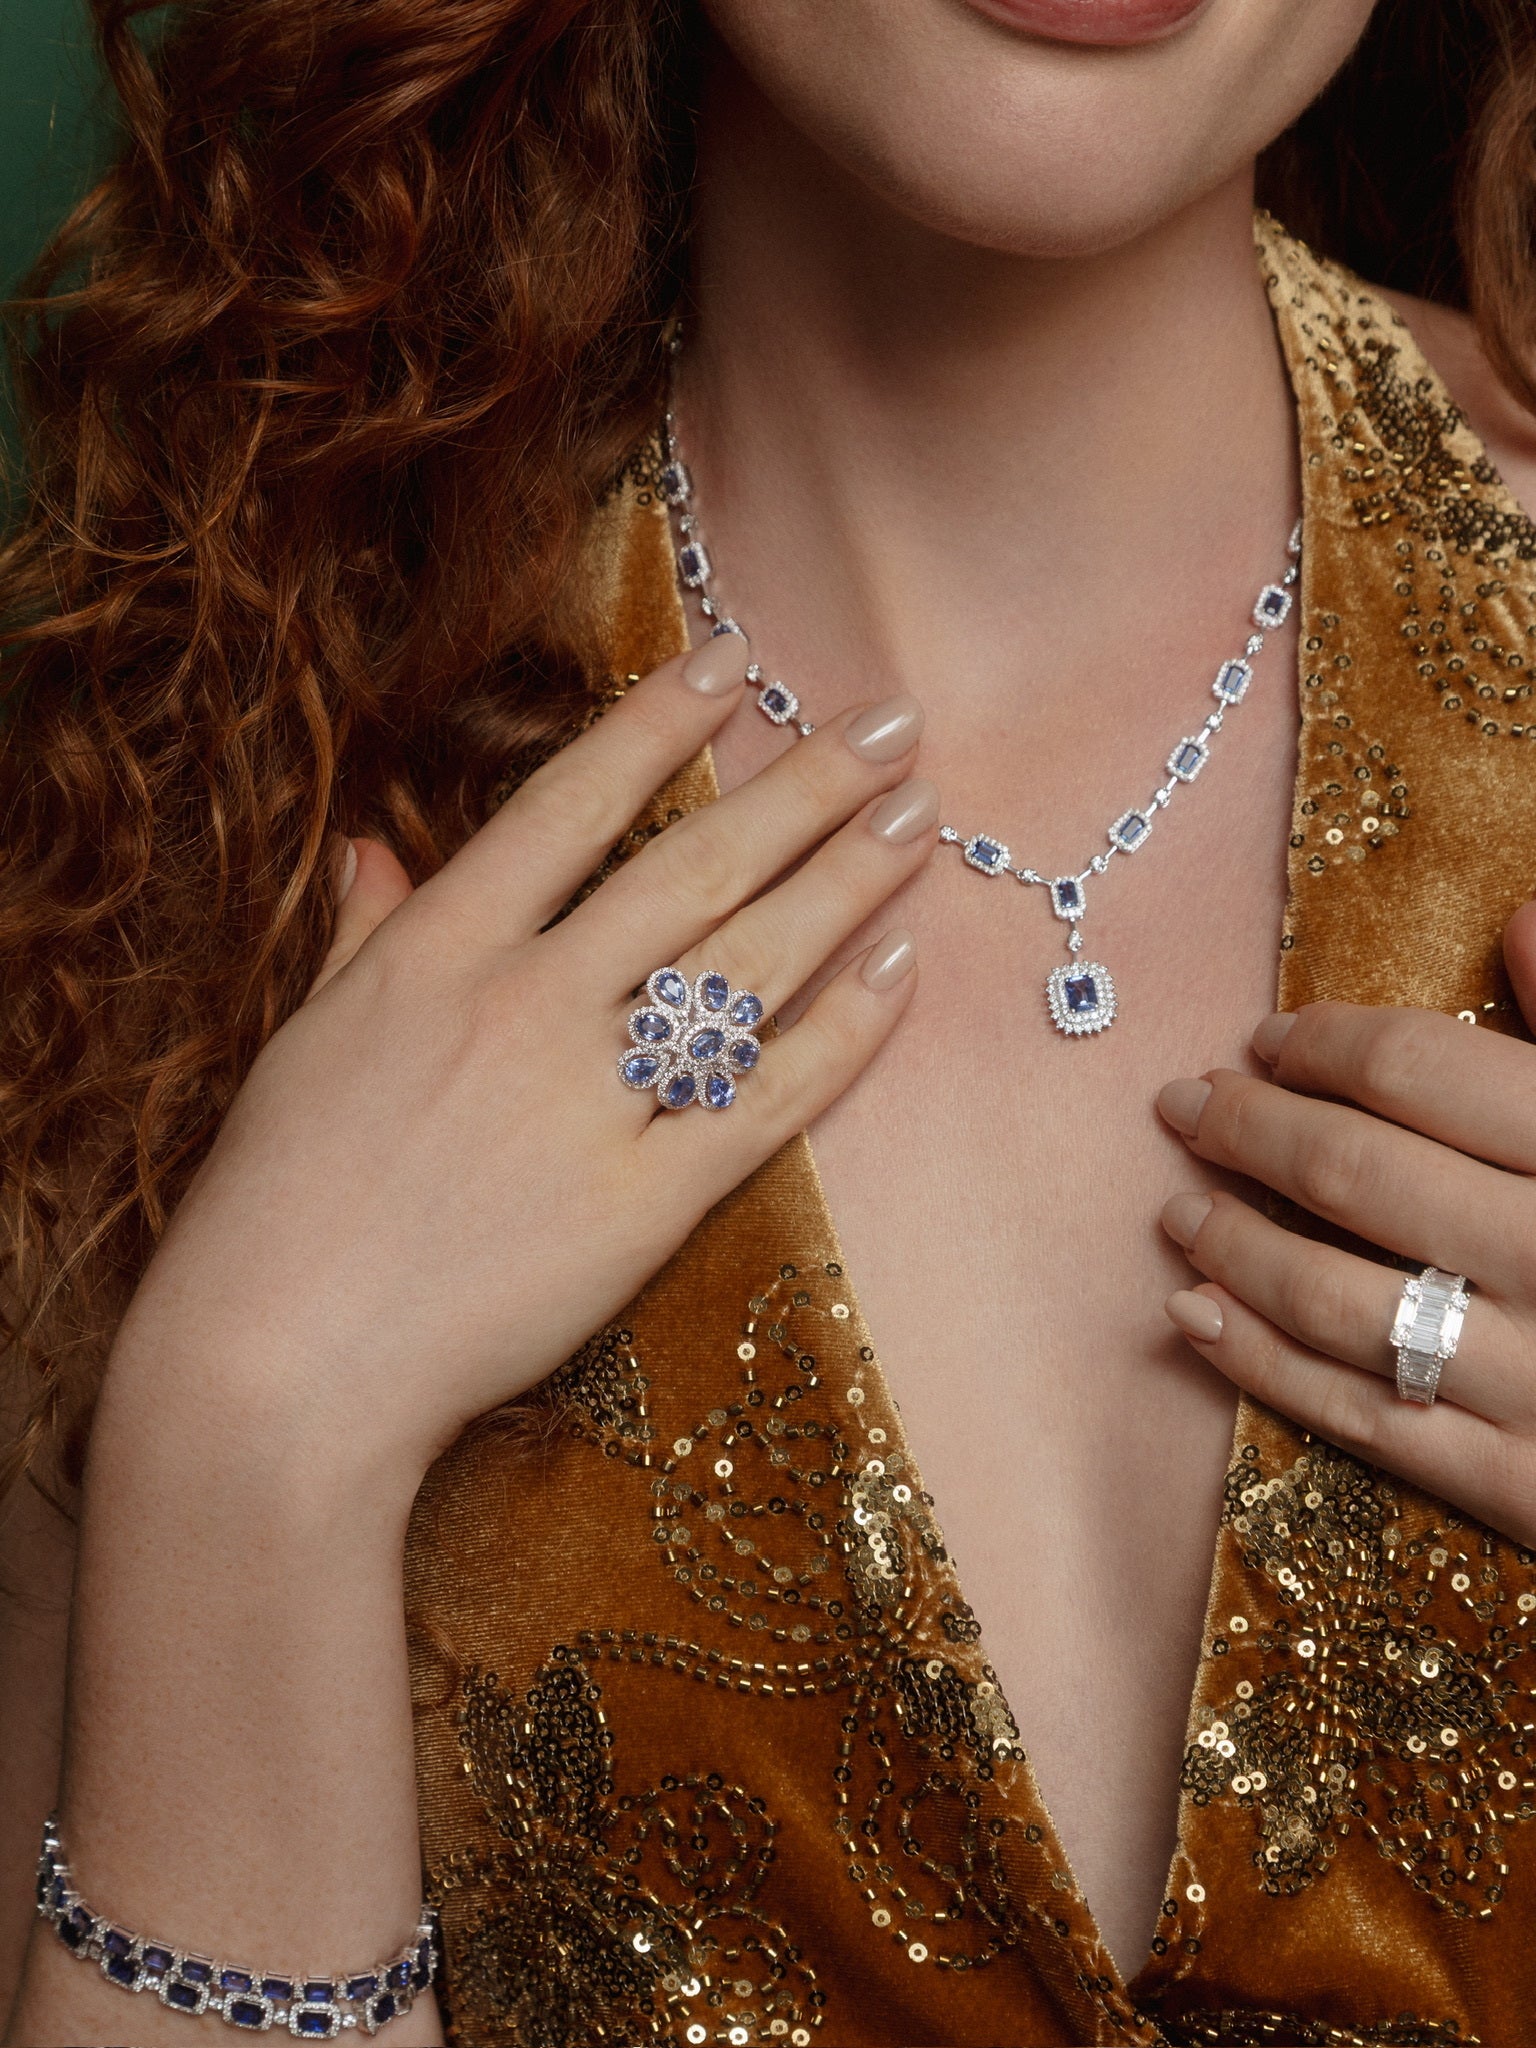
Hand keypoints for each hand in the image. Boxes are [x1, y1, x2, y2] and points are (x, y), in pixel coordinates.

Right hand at [109, 635, 937, 1482]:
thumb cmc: (276, 1201)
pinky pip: (766, 1102)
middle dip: (803, 786)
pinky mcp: (643, 1203)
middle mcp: (527, 1003)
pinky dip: (842, 1035)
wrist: (278, 1363)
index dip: (659, 724)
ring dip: (845, 883)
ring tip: (919, 821)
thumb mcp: (307, 1040)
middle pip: (693, 869)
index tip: (732, 662)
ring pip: (747, 966)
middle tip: (891, 725)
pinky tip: (899, 972)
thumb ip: (363, 936)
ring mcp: (591, 1101)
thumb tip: (377, 849)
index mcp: (437, 950)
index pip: (570, 804)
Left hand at [1154, 901, 1535, 1547]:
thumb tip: (1522, 920)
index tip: (1272, 1040)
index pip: (1420, 1072)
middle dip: (1250, 1130)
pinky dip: (1261, 1364)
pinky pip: (1361, 1416)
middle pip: (1357, 1175)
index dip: (1326, 1045)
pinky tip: (1194, 1316)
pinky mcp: (1522, 1483)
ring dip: (1237, 1246)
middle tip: (1186, 1105)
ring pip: (1340, 1300)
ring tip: (1179, 1211)